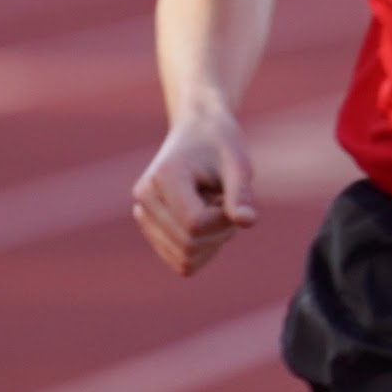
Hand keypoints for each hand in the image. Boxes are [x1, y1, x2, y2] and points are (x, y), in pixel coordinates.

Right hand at [131, 113, 258, 275]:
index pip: (195, 224)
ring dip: (212, 242)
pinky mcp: (150, 228)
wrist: (198, 130)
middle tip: (228, 202)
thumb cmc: (220, 143)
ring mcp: (143, 215)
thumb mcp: (237, 161)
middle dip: (220, 232)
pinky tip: (207, 221)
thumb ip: (240, 192)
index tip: (233, 197)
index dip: (224, 219)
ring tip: (215, 208)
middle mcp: (145, 198)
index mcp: (163, 177)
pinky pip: (181, 261)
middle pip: (189, 246)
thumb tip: (248, 222)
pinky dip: (203, 249)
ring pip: (184, 260)